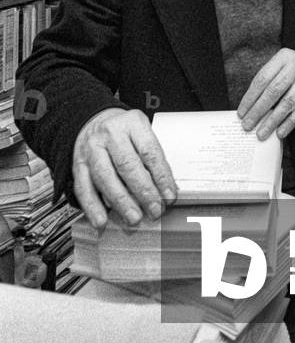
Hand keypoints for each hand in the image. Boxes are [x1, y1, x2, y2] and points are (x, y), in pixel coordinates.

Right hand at [72, 108, 176, 229]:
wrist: (96, 121)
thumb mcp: (143, 134)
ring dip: (121, 202)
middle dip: (143, 192)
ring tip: (134, 218)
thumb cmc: (125, 132)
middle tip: (155, 210)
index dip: (161, 176)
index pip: (149, 151)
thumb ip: (153, 160)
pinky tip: (102, 221)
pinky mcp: (78, 165)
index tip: (169, 196)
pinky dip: (93, 207)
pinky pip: (84, 188)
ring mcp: (91, 149)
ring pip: (105, 177)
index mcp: (132, 123)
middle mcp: (110, 134)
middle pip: (127, 165)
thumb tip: (166, 190)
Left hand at [237, 49, 294, 140]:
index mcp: (283, 57)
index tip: (241, 113)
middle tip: (247, 125)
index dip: (250, 97)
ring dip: (273, 120)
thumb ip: (268, 83)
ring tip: (262, 133)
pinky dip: (289, 123)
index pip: (262, 78)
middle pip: (274, 90)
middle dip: (258, 110)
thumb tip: (250, 108)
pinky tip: (280, 132)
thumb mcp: (282, 67)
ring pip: (288, 102)